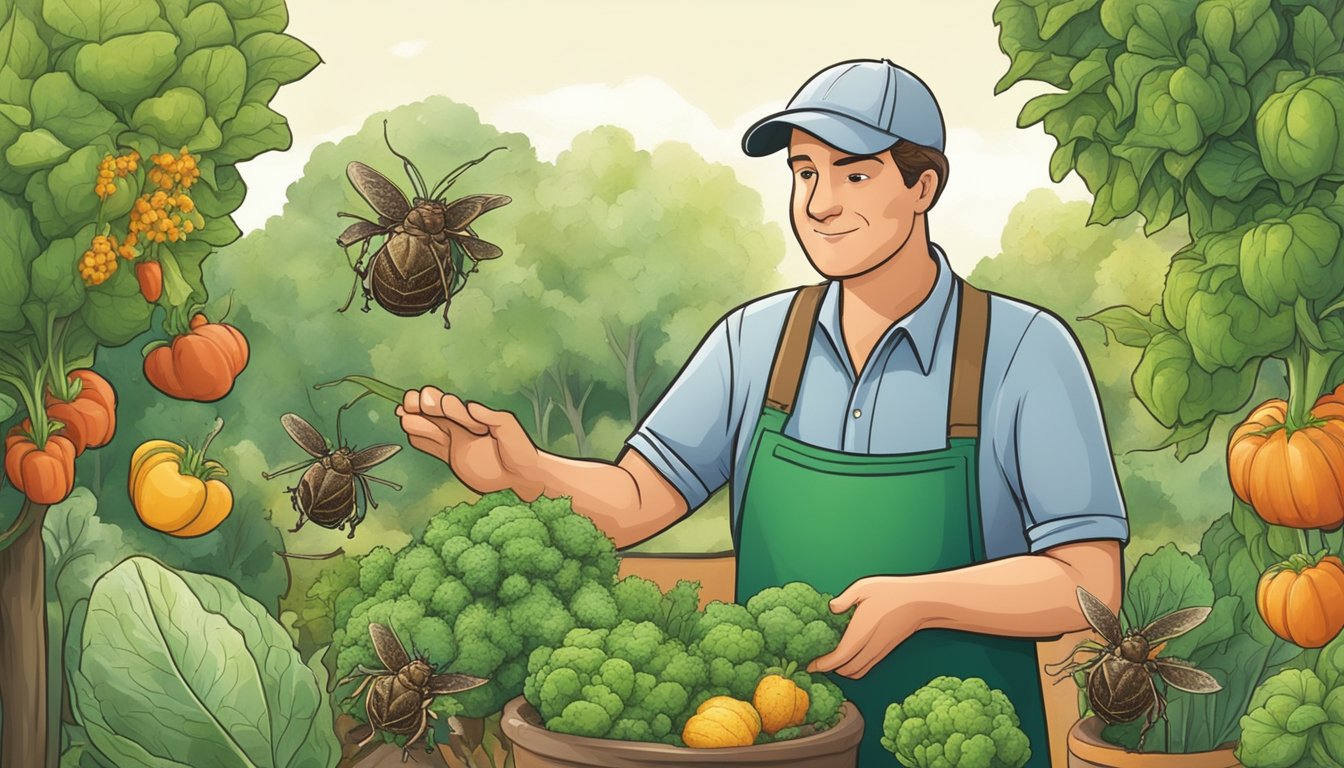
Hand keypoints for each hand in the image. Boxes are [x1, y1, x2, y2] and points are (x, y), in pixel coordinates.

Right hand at [397, 386, 542, 497]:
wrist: (521, 477)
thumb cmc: (520, 451)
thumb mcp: (510, 430)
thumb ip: (492, 417)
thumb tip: (471, 407)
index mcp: (474, 417)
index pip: (451, 406)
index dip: (441, 403)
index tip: (439, 405)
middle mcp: (462, 427)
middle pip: (435, 412)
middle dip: (421, 405)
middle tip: (409, 402)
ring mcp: (456, 442)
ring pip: (429, 428)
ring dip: (416, 421)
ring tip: (403, 415)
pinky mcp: (452, 458)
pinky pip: (432, 447)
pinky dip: (419, 439)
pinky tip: (408, 431)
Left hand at [807, 576, 926, 678]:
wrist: (921, 602)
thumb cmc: (892, 592)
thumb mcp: (864, 587)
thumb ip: (845, 599)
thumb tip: (831, 608)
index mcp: (861, 632)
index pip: (839, 658)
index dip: (823, 665)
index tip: (810, 666)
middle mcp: (871, 647)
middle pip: (847, 670)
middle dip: (831, 670)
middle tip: (818, 663)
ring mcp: (880, 651)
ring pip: (859, 671)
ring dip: (844, 671)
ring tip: (831, 661)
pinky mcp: (887, 650)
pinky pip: (868, 666)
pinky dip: (855, 667)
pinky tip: (850, 656)